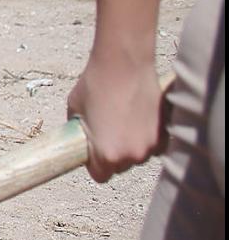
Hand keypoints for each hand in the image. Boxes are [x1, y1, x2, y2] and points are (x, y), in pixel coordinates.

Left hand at [67, 48, 164, 182]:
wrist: (124, 64)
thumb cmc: (95, 85)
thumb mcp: (74, 110)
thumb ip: (79, 132)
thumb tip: (80, 140)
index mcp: (106, 154)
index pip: (100, 176)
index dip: (94, 165)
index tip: (92, 153)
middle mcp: (131, 156)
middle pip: (120, 166)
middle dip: (112, 154)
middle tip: (106, 131)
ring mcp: (150, 146)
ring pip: (137, 155)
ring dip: (131, 144)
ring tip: (122, 119)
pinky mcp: (165, 134)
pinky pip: (153, 144)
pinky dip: (146, 136)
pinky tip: (137, 117)